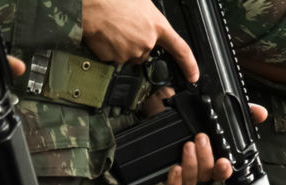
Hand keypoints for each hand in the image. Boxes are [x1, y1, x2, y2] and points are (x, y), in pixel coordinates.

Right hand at [83, 0, 198, 83]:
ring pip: (129, 56)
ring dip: (121, 47)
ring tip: (112, 29)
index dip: (189, 64)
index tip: (193, 76)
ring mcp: (131, 53)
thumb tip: (147, 24)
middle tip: (124, 28)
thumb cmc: (113, 0)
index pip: (180, 49)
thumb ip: (149, 19)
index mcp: (156, 26)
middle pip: (145, 52)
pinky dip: (109, 50)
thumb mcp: (141, 3)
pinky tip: (105, 36)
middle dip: (136, 43)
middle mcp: (146, 42)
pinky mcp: (116, 60)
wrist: (92, 6)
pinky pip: (114, 59)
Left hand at [141, 89, 265, 184]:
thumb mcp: (217, 109)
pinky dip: (175, 177)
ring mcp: (185, 171)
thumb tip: (260, 113)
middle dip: (206, 157)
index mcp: (214, 157)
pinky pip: (174, 183)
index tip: (224, 162)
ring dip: (192, 163)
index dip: (224, 170)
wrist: (162, 111)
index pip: (223, 171)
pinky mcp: (169, 173)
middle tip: (201, 138)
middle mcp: (201, 167)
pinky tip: (175, 166)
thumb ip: (242, 111)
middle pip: (207, 174)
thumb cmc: (191, 116)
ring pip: (192, 178)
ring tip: (188, 144)